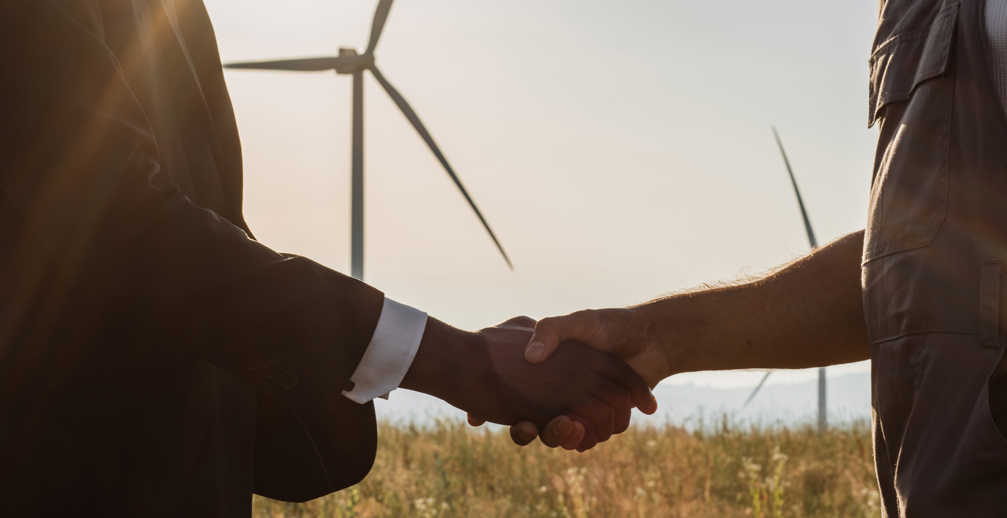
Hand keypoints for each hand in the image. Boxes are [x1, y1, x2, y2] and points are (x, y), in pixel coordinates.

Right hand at [463, 317, 654, 449]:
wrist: (653, 338)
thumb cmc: (611, 326)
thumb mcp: (576, 322)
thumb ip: (551, 331)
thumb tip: (530, 356)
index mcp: (548, 374)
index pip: (515, 396)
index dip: (499, 409)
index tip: (488, 417)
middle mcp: (561, 394)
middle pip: (537, 423)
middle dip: (529, 428)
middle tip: (529, 427)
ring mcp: (582, 407)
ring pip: (561, 434)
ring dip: (560, 436)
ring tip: (567, 428)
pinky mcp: (605, 418)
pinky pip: (589, 437)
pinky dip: (586, 438)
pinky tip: (585, 432)